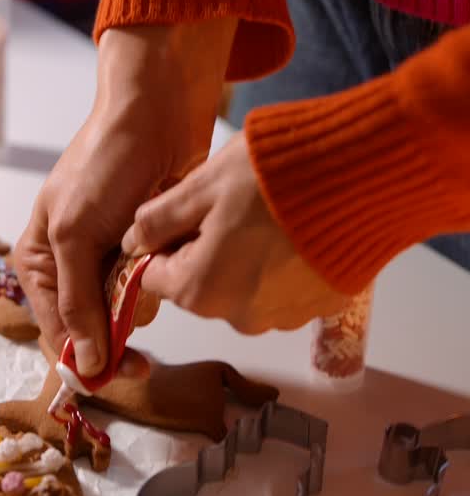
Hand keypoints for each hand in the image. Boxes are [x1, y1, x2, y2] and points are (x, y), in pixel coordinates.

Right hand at [14, 19, 236, 377]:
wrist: (156, 114)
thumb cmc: (104, 163)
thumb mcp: (76, 232)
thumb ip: (77, 300)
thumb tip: (83, 365)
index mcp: (38, 262)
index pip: (55, 332)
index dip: (85, 360)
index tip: (121, 374)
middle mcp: (70, 267)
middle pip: (90, 332)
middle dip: (117, 336)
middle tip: (144, 360)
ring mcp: (110, 260)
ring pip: (126, 314)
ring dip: (142, 302)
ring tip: (148, 268)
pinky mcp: (145, 251)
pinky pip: (152, 289)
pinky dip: (161, 281)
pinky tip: (165, 256)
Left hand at [122, 131, 347, 333]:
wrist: (362, 180)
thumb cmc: (277, 178)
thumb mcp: (203, 186)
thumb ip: (159, 218)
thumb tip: (133, 240)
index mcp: (200, 289)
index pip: (156, 277)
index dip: (163, 243)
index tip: (182, 213)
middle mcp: (238, 317)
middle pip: (201, 285)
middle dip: (204, 248)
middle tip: (229, 204)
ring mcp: (283, 316)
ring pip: (242, 288)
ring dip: (244, 257)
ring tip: (266, 213)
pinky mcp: (318, 308)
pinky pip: (284, 289)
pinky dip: (282, 264)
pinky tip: (295, 229)